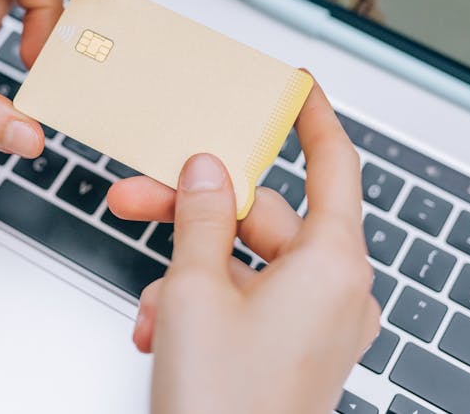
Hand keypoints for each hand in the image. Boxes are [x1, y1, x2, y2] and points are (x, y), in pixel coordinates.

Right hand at [107, 85, 378, 413]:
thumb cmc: (226, 405)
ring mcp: (315, 323)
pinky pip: (247, 300)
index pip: (333, 165)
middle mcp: (335, 290)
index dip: (314, 119)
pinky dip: (202, 302)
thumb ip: (202, 215)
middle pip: (264, 216)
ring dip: (187, 269)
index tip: (296, 88)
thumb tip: (207, 166)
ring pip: (245, 262)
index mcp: (331, 264)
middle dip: (193, 207)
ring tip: (149, 302)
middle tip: (135, 193)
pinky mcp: (292, 346)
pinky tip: (162, 328)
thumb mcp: (195, 290)